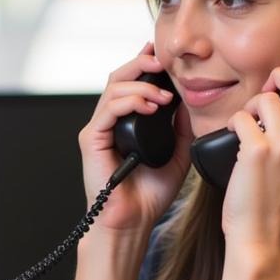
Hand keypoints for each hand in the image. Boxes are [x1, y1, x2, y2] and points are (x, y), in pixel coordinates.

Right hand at [78, 42, 191, 233]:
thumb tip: (187, 100)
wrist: (132, 221)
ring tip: (164, 96)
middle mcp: (109, 121)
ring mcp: (99, 129)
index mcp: (126, 122)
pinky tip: (150, 106)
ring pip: (114, 87)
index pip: (132, 83)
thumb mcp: (176, 153)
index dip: (146, 65)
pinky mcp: (92, 139)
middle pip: (119, 76)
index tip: (165, 58)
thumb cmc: (149, 194)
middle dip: (142, 64)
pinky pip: (108, 109)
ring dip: (142, 85)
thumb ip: (180, 127)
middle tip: (164, 63)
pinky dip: (130, 101)